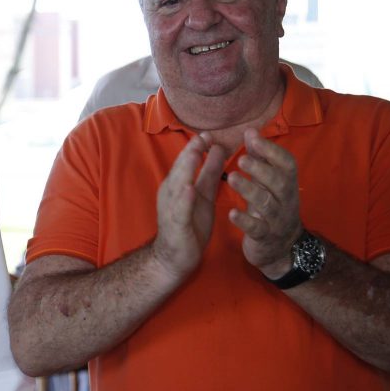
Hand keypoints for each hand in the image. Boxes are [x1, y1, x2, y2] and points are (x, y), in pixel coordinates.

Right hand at [154, 132, 225, 278]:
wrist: (175, 258)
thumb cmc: (190, 225)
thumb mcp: (204, 195)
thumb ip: (210, 173)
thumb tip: (219, 149)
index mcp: (178, 184)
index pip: (186, 161)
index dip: (196, 147)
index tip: (208, 133)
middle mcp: (171, 193)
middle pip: (180, 169)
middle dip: (190, 152)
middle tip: (202, 136)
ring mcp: (170, 208)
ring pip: (177, 185)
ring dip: (184, 169)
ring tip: (193, 154)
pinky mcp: (175, 224)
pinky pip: (179, 210)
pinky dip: (183, 198)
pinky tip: (189, 189)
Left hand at [227, 129, 301, 276]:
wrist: (283, 249)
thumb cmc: (272, 207)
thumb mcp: (269, 183)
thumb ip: (260, 159)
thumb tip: (250, 131)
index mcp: (287, 183)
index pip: (287, 163)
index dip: (271, 150)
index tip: (252, 136)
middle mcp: (285, 200)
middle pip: (279, 182)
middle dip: (261, 169)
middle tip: (241, 158)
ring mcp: (276, 220)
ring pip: (266, 204)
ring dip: (249, 190)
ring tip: (231, 178)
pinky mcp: (265, 237)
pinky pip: (257, 228)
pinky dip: (244, 221)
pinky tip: (231, 213)